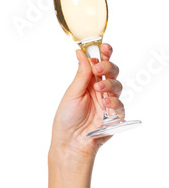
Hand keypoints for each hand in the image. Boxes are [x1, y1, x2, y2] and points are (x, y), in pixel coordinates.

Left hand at [51, 42, 125, 159]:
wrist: (70, 141)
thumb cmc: (67, 118)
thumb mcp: (72, 93)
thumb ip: (81, 74)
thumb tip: (80, 52)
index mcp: (88, 82)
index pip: (100, 64)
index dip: (104, 54)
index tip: (105, 46)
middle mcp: (100, 89)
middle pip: (112, 71)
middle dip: (108, 66)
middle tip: (99, 69)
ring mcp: (108, 101)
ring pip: (117, 85)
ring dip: (109, 84)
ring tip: (99, 90)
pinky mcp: (115, 115)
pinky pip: (120, 104)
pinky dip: (113, 101)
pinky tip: (105, 103)